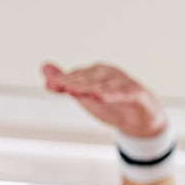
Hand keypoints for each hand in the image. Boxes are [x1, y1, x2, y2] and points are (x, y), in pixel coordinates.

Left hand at [42, 61, 167, 137]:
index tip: (50, 83)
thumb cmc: (110, 101)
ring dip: (90, 88)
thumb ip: (64, 82)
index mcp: (96, 72)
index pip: (77, 75)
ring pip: (105, 85)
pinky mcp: (136, 94)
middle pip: (89, 78)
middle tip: (60, 85)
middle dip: (74, 82)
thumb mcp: (84, 94)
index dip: (63, 80)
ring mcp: (123, 83)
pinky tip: (101, 97)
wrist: (140, 116)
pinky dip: (112, 95)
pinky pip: (123, 94)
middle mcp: (109, 74)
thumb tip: (44, 68)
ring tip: (76, 91)